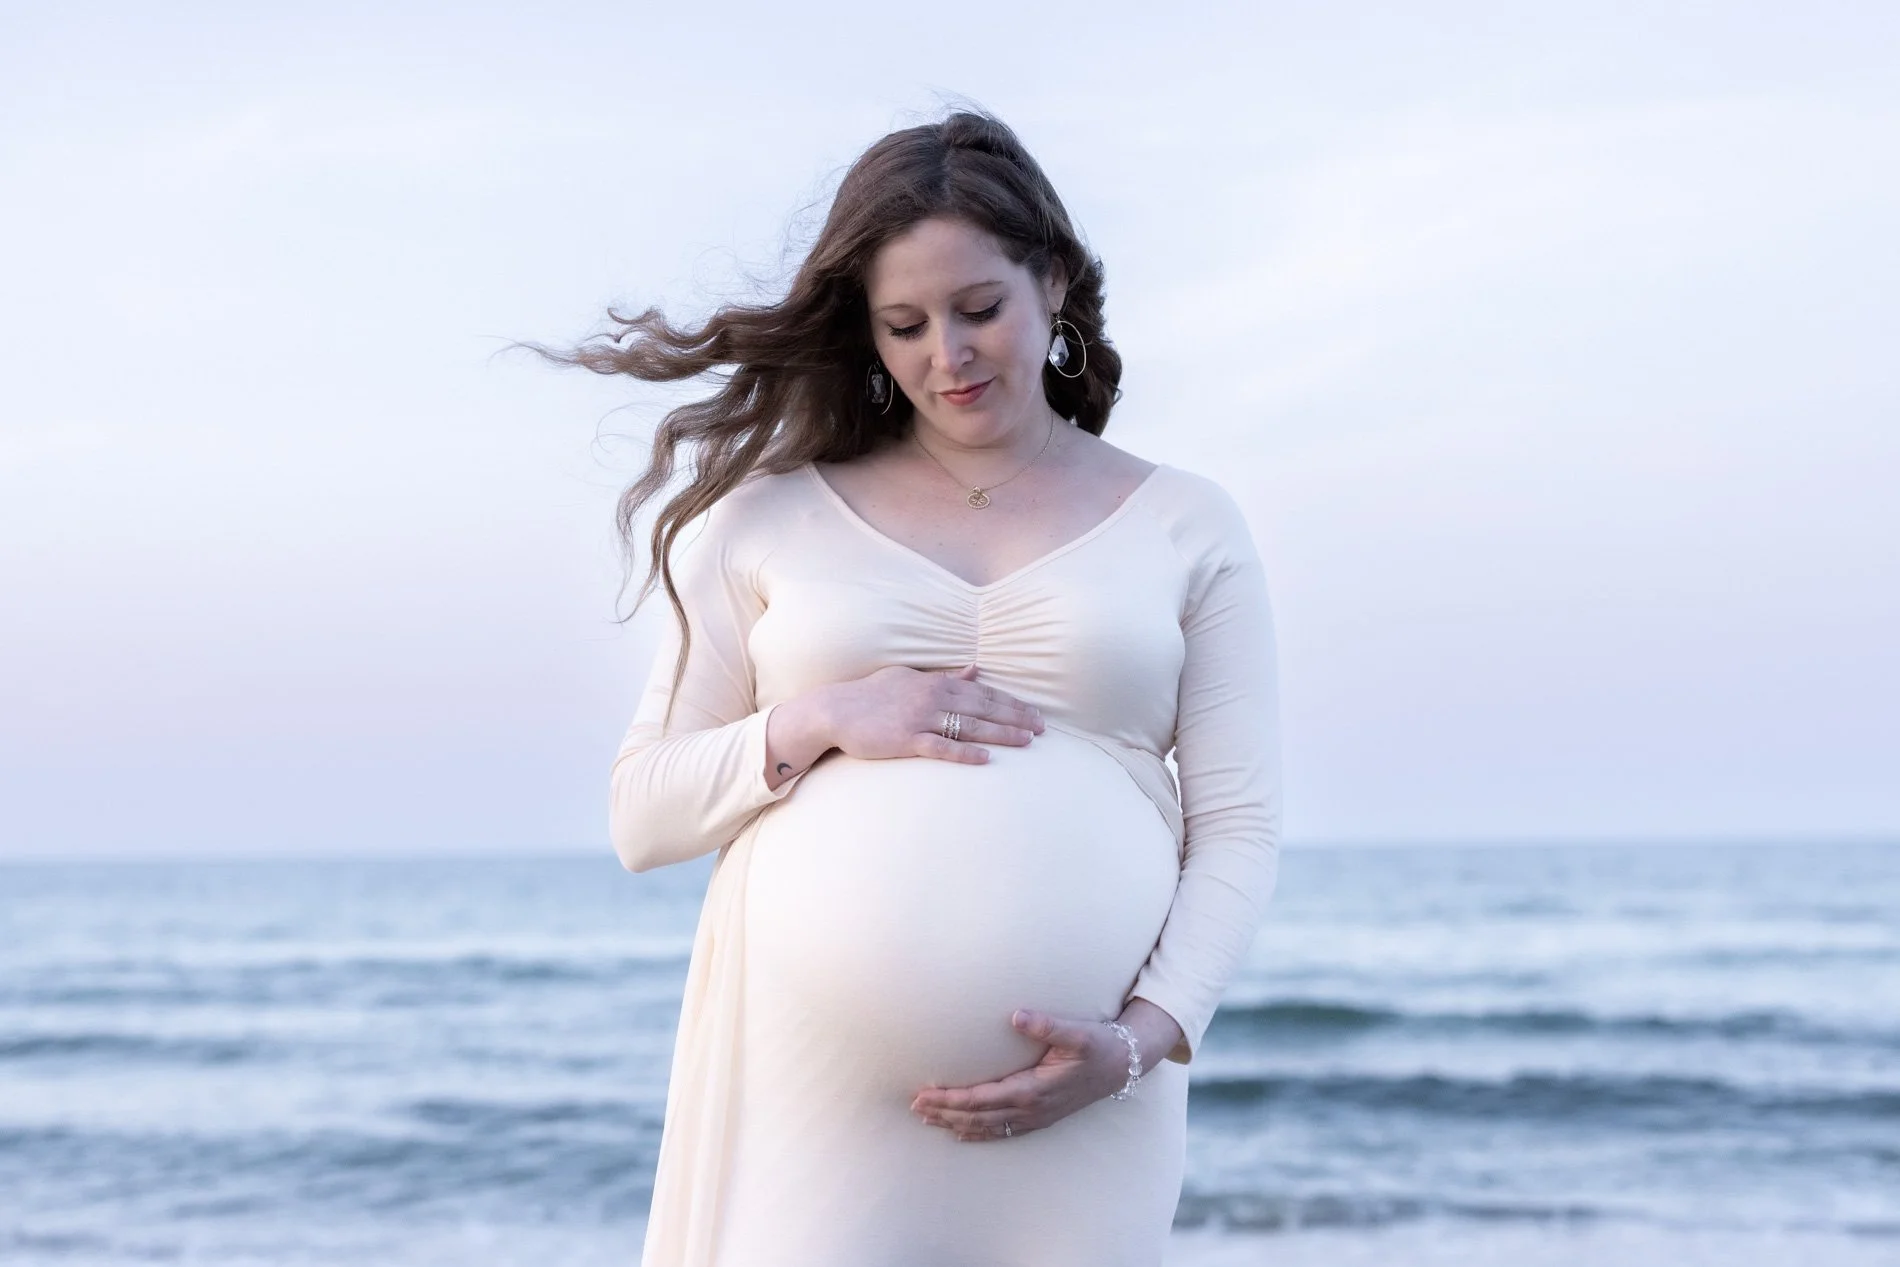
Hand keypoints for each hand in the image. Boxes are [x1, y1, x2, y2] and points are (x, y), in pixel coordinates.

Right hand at [826, 664, 1043, 764]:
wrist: (835, 709)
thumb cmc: (872, 694)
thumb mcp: (910, 677)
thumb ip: (945, 676)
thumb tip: (974, 670)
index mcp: (936, 683)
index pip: (983, 692)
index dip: (1011, 703)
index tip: (1034, 712)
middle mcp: (933, 698)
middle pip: (984, 708)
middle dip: (1016, 717)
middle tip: (1043, 728)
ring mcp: (920, 720)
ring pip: (970, 726)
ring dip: (1001, 733)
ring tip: (1026, 740)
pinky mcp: (906, 741)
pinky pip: (941, 747)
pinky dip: (964, 753)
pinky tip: (985, 758)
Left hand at [908, 1009, 1137, 1141]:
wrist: (1125, 1065)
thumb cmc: (1099, 1045)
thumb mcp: (1077, 1032)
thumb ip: (1047, 1025)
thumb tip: (1016, 1016)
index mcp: (1033, 1089)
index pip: (980, 1099)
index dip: (950, 1098)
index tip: (924, 1093)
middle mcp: (1031, 1109)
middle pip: (977, 1117)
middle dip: (944, 1112)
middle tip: (914, 1106)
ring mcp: (1036, 1117)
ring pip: (988, 1128)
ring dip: (956, 1125)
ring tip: (928, 1120)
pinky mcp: (1041, 1117)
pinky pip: (1003, 1131)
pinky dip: (979, 1134)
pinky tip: (962, 1134)